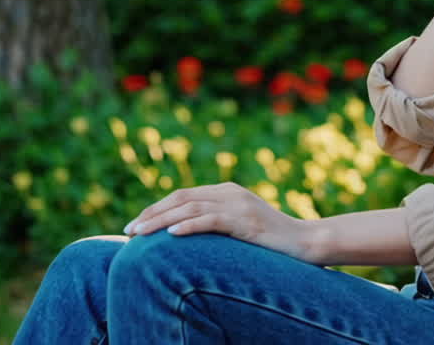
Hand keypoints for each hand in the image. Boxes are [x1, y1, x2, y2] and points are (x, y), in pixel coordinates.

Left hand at [123, 182, 316, 261]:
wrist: (305, 243)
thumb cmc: (270, 241)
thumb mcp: (239, 227)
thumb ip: (215, 223)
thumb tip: (181, 234)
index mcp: (226, 191)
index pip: (183, 195)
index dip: (156, 208)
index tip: (135, 225)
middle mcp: (230, 193)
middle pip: (181, 199)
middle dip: (151, 214)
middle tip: (128, 231)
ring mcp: (239, 205)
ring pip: (190, 208)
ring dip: (161, 221)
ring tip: (140, 234)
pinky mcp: (246, 221)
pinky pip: (211, 221)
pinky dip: (189, 226)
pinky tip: (171, 235)